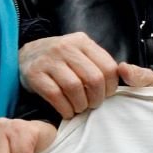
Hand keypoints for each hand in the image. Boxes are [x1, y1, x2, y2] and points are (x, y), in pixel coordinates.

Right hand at [20, 32, 152, 117]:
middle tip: (92, 105)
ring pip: (74, 87)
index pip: (108, 67)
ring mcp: (48, 59)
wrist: (25, 56)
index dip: (111, 87)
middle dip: (96, 98)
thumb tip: (126, 74)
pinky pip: (55, 95)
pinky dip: (65, 108)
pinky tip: (66, 111)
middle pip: (93, 78)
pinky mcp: (34, 74)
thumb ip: (100, 63)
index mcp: (82, 42)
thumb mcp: (81, 53)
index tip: (106, 95)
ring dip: (80, 105)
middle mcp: (66, 47)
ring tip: (79, 108)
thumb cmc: (61, 60)